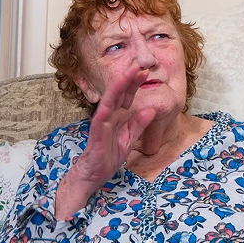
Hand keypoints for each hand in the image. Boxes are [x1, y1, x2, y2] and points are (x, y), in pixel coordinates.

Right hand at [54, 64, 155, 218]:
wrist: (91, 176)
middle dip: (128, 79)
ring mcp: (101, 125)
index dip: (135, 84)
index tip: (145, 71)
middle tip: (139, 65)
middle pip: (119, 95)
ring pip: (109, 102)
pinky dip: (105, 111)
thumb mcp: (129, 140)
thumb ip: (139, 125)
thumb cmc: (107, 157)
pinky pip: (100, 121)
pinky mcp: (96, 136)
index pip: (127, 97)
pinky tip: (110, 102)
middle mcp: (109, 117)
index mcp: (118, 118)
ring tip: (125, 76)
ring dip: (117, 88)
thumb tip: (151, 110)